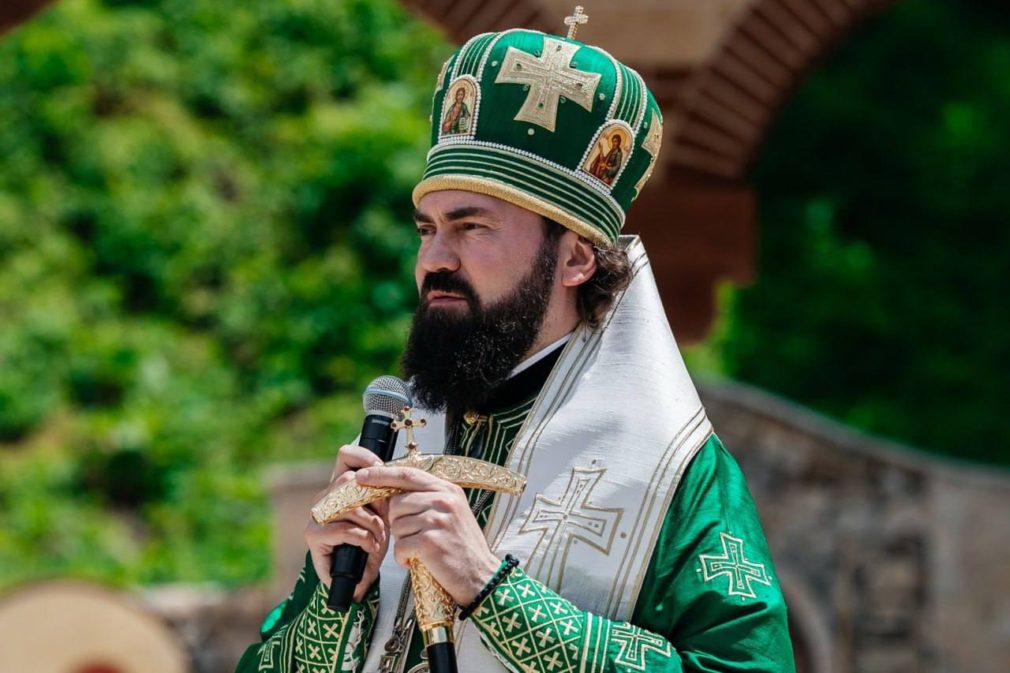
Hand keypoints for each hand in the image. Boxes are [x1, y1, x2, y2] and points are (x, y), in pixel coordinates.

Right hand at [304, 444, 389, 601]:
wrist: (358, 577)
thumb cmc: (372, 542)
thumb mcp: (383, 513)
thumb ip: (382, 492)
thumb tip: (388, 474)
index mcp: (340, 486)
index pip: (346, 456)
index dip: (365, 457)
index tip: (382, 469)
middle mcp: (325, 496)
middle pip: (349, 480)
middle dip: (374, 499)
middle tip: (385, 520)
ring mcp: (316, 515)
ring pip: (348, 503)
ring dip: (372, 523)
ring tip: (379, 538)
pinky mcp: (313, 535)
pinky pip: (343, 528)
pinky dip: (363, 538)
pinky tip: (370, 546)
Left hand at [356, 466, 499, 604]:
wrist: (480, 575)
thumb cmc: (461, 546)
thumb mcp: (450, 512)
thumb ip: (426, 498)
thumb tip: (391, 492)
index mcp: (447, 489)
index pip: (407, 474)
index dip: (382, 474)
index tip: (362, 475)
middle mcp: (444, 500)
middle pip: (397, 502)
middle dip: (397, 521)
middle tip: (414, 535)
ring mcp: (438, 520)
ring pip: (397, 525)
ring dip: (402, 541)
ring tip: (421, 549)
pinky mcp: (431, 542)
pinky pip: (400, 546)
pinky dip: (404, 557)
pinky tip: (418, 561)